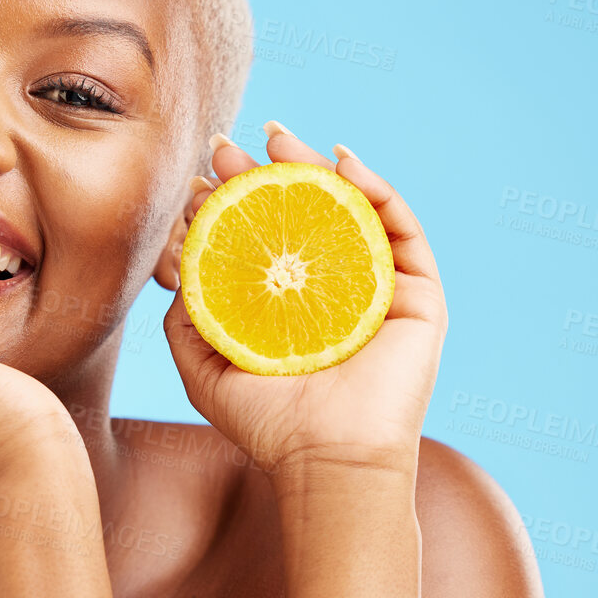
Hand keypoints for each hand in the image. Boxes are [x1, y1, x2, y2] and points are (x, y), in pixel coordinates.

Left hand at [163, 123, 447, 483]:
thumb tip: (178, 258)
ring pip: (352, 209)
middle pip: (304, 213)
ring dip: (314, 165)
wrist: (328, 460)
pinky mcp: (420, 296)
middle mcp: (336, 292)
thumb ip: (186, 316)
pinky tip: (342, 162)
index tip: (196, 179)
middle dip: (264, 172)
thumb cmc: (267, 423)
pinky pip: (403, 229)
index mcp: (291, 306)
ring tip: (276, 137)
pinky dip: (377, 188)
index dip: (231, 202)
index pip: (264, 237)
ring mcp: (380, 290)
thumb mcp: (205, 366)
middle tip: (225, 147)